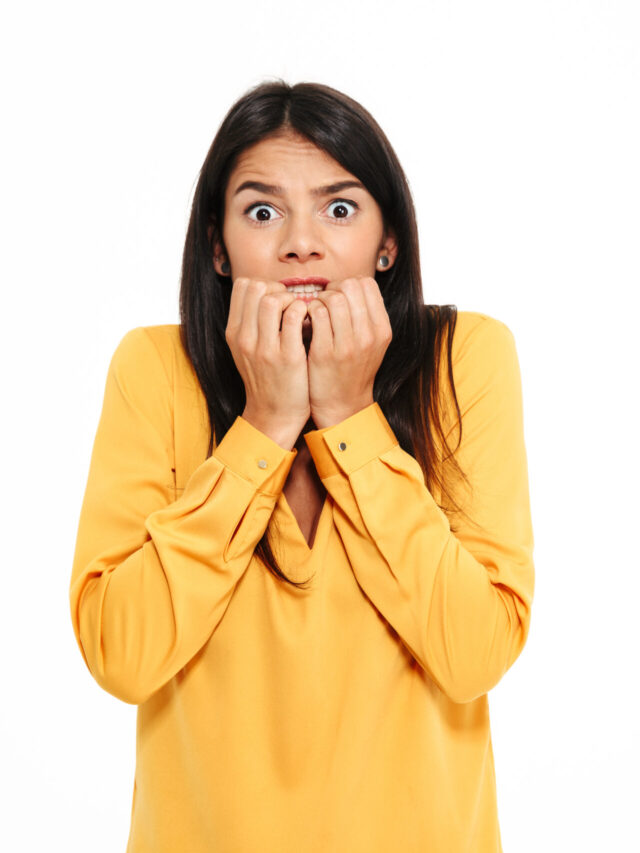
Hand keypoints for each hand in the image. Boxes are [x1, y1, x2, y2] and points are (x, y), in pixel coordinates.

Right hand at [225, 277, 310, 447]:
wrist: (274, 415)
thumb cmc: (267, 379)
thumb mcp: (247, 350)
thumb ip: (251, 323)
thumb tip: (266, 292)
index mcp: (235, 333)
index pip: (243, 287)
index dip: (264, 284)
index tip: (277, 298)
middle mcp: (245, 338)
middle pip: (257, 288)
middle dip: (278, 289)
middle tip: (291, 305)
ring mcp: (265, 348)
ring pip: (273, 299)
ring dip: (292, 299)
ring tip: (300, 313)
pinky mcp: (287, 357)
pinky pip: (295, 316)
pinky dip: (305, 311)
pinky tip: (310, 323)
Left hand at [305, 276, 392, 428]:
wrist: (342, 405)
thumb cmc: (352, 369)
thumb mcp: (371, 343)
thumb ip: (366, 316)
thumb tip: (350, 285)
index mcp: (382, 329)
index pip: (367, 284)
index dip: (348, 284)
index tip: (338, 296)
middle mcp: (368, 336)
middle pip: (350, 286)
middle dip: (333, 288)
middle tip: (323, 302)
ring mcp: (348, 345)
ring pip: (333, 298)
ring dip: (319, 299)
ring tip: (315, 311)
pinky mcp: (325, 353)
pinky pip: (316, 314)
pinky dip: (308, 311)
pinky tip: (307, 321)